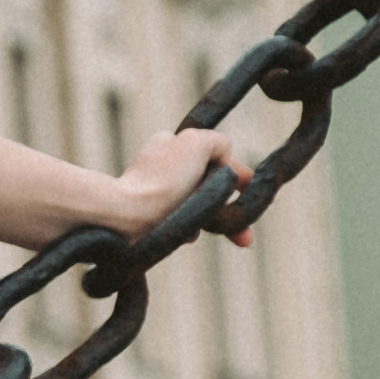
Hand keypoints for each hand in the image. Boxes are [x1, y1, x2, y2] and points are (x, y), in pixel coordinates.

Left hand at [109, 126, 253, 246]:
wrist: (127, 218)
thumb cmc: (163, 181)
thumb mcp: (197, 143)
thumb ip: (218, 142)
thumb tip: (224, 157)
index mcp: (170, 144)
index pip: (213, 156)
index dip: (237, 173)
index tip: (251, 190)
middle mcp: (160, 166)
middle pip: (207, 185)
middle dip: (228, 208)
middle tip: (244, 236)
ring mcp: (154, 193)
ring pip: (196, 206)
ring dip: (207, 218)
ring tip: (202, 227)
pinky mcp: (148, 219)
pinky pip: (180, 222)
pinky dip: (187, 228)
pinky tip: (186, 233)